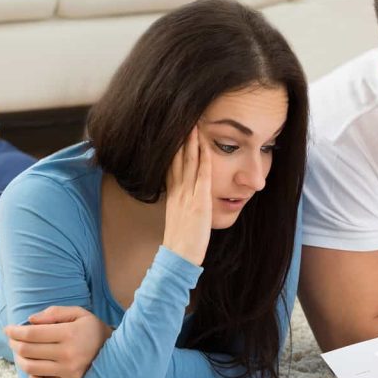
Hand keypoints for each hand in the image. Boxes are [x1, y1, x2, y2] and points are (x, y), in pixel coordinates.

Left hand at [4, 306, 112, 377]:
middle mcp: (68, 354)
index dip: (14, 331)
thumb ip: (54, 313)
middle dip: (14, 343)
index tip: (8, 329)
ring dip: (19, 358)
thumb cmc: (93, 330)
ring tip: (21, 351)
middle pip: (27, 350)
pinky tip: (34, 367)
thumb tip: (30, 321)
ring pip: (30, 367)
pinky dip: (31, 376)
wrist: (117, 354)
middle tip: (13, 338)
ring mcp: (68, 372)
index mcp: (70, 334)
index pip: (31, 334)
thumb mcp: (79, 314)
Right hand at [162, 126, 211, 265]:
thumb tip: (185, 198)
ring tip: (193, 125)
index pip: (171, 166)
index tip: (174, 132)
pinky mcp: (199, 203)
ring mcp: (188, 197)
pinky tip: (206, 147)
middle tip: (183, 119)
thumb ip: (181, 205)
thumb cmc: (182, 242)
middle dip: (181, 139)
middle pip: (178, 160)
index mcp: (172, 195)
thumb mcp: (178, 218)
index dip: (173, 148)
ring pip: (189, 164)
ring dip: (191, 144)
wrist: (179, 257)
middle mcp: (178, 192)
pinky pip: (202, 178)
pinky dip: (204, 161)